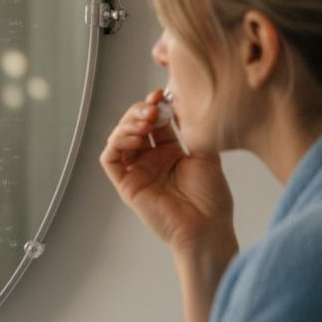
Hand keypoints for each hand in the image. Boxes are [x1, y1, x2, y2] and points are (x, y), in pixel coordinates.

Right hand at [100, 89, 236, 321]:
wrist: (207, 228)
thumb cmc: (211, 198)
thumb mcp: (204, 154)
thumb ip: (190, 128)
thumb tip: (181, 99)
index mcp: (170, 153)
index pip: (155, 121)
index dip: (154, 105)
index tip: (162, 94)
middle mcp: (150, 161)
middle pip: (134, 126)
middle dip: (139, 111)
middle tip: (153, 106)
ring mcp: (137, 172)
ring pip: (118, 139)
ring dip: (127, 124)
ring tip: (146, 120)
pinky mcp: (126, 185)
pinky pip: (110, 159)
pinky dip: (117, 142)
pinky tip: (136, 136)